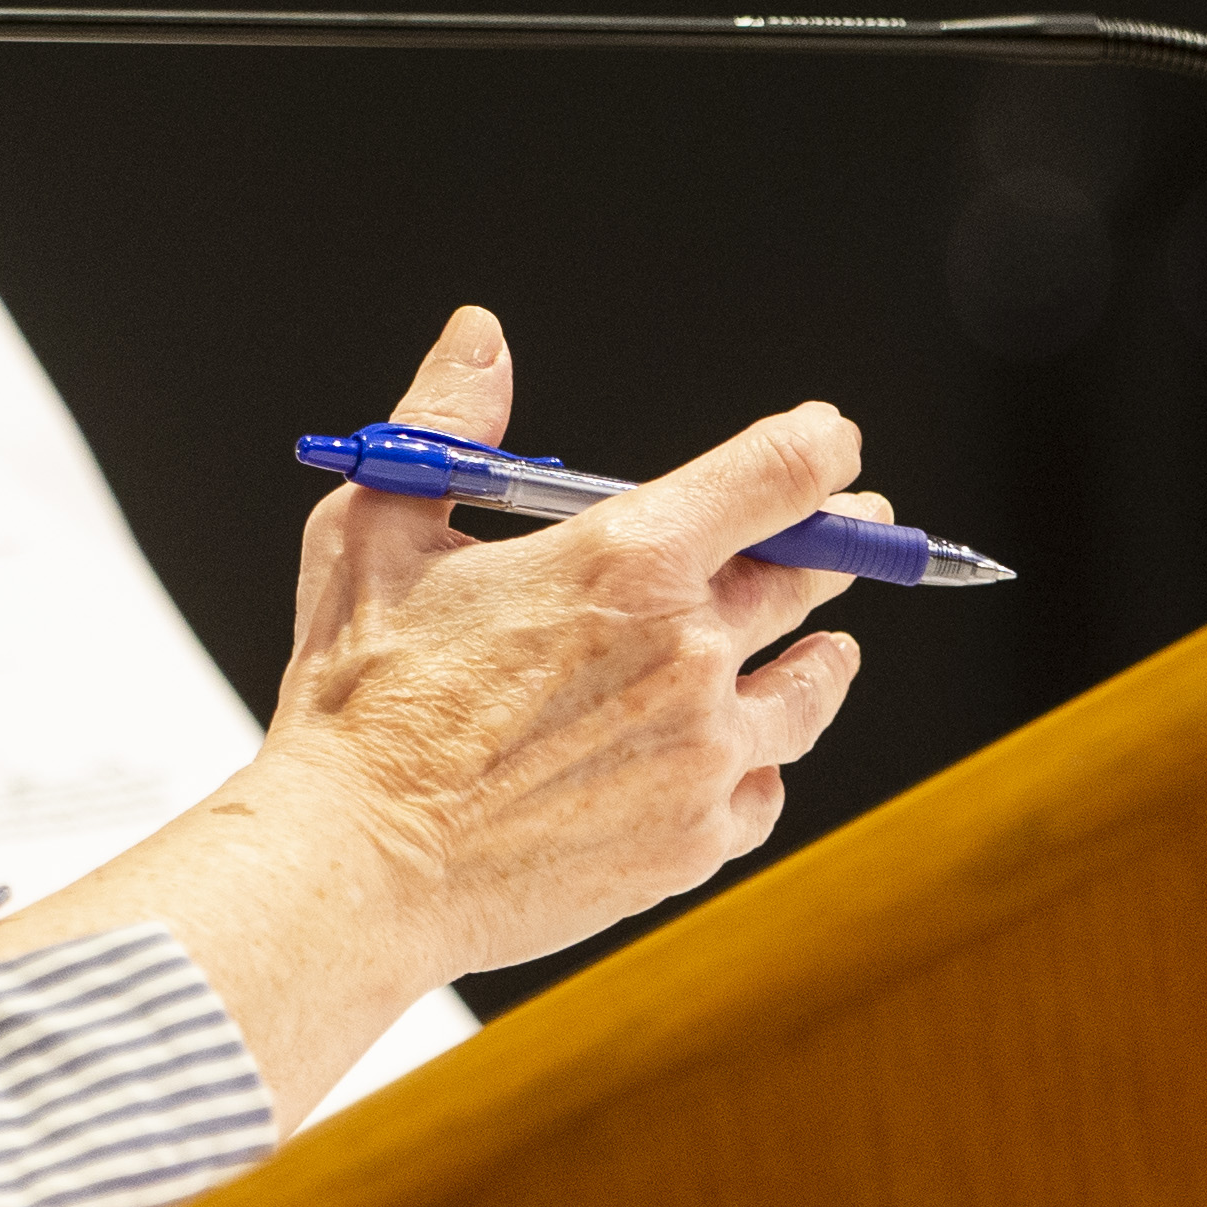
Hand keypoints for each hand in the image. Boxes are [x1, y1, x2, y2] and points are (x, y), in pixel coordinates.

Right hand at [0, 304, 869, 1128]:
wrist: (354, 868)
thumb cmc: (357, 700)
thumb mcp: (379, 528)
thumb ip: (449, 423)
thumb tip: (479, 338)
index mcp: (628, 560)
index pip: (781, 473)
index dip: (819, 446)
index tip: (828, 445)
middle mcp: (689, 653)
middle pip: (814, 575)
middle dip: (835, 543)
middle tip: (851, 533)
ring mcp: (703, 755)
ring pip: (811, 690)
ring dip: (818, 660)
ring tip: (822, 653)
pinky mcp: (694, 842)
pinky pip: (764, 790)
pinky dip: (752, 767)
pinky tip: (727, 758)